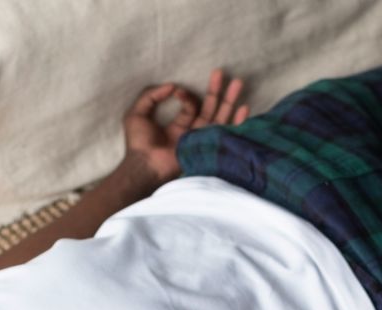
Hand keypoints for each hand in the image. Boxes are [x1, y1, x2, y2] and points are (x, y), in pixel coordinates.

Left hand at [119, 68, 249, 189]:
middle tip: (221, 73)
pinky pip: (225, 132)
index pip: (190, 106)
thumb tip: (172, 86)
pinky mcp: (207, 146)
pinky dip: (236, 121)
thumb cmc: (139, 143)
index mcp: (178, 125)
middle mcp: (192, 132)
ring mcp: (201, 139)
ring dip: (229, 100)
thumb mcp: (137, 113)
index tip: (177, 91)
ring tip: (238, 82)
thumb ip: (151, 96)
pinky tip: (244, 108)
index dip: (186, 96)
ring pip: (219, 117)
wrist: (145, 164)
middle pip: (209, 108)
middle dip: (216, 91)